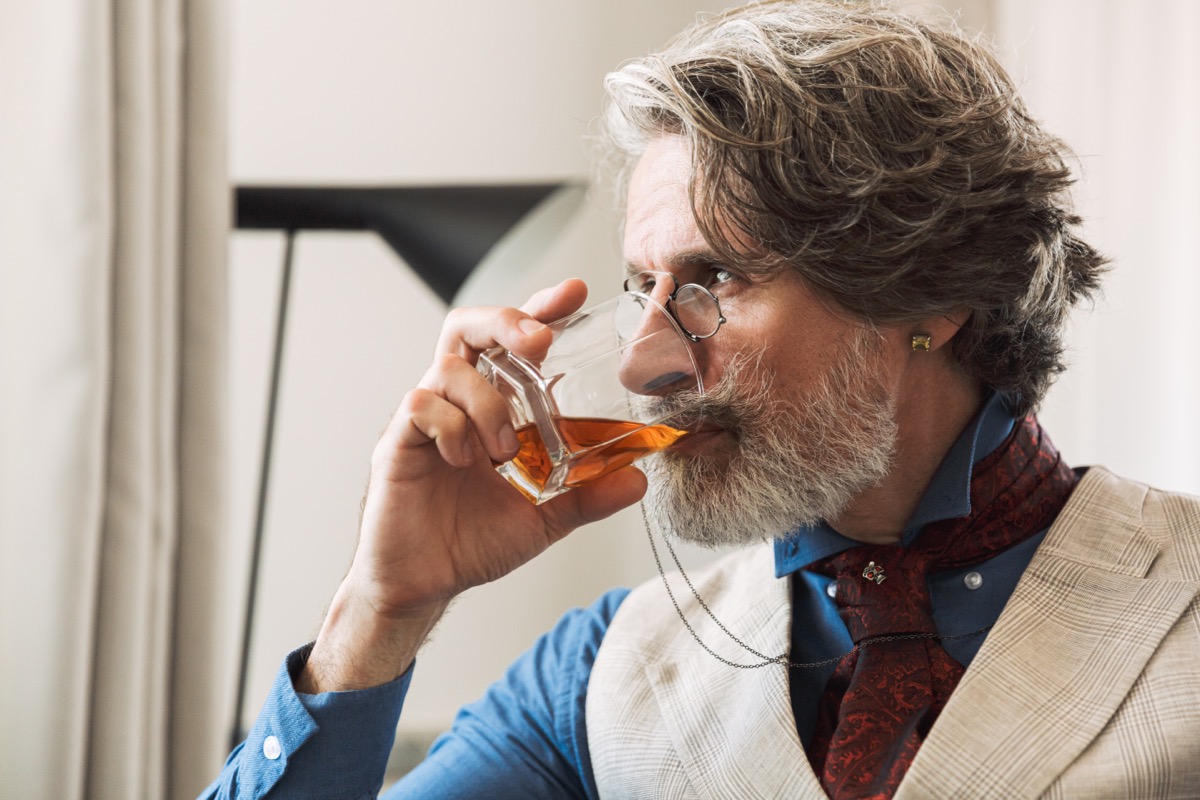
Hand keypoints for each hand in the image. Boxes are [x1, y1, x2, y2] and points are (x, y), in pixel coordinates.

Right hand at [298, 280, 647, 691]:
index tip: (575, 293)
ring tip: (504, 451)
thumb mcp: (543, 518)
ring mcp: (423, 420)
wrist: (420, 587)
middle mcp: (454, 402)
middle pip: (469, 327)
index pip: (511, 342)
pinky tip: (465, 460)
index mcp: (488, 408)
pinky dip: (451, 426)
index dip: (539, 309)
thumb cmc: (469, 542)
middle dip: (507, 321)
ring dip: (487, 402)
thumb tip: (639, 478)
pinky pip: (420, 406)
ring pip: (450, 367)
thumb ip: (587, 495)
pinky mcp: (397, 443)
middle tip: (539, 341)